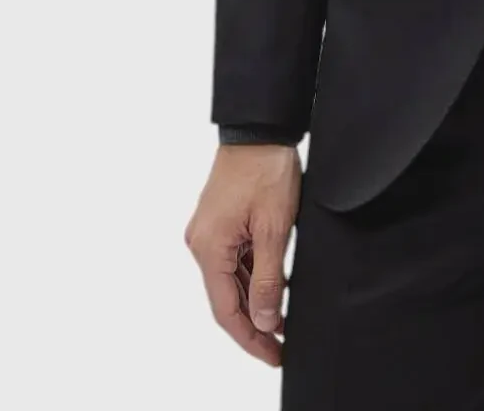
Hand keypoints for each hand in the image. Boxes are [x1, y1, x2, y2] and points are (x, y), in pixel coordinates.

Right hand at [184, 142, 301, 367]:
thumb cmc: (266, 170)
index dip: (250, 338)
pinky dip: (253, 275)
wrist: (261, 128)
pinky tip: (275, 287)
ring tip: (282, 320)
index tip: (273, 355)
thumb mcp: (274, 229)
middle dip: (254, 323)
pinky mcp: (220, 221)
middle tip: (281, 345)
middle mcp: (201, 243)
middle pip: (226, 297)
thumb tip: (263, 321)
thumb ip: (267, 279)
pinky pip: (234, 259)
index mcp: (209, 248)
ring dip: (254, 300)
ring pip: (231, 278)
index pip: (226, 310)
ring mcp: (209, 231)